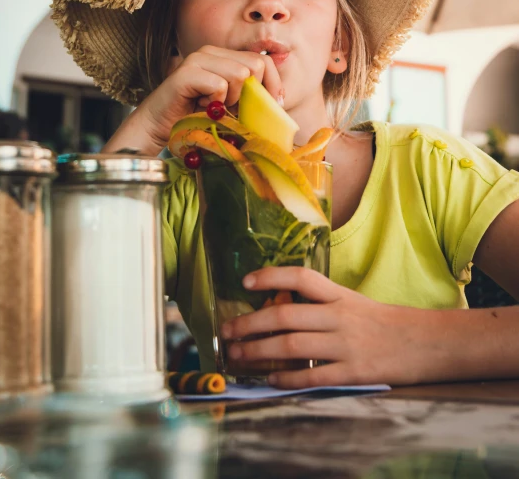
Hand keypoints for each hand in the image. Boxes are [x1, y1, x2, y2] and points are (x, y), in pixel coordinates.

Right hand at [103, 46, 281, 154]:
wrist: (158, 128)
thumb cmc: (195, 119)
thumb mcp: (230, 106)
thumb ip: (250, 97)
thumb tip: (281, 101)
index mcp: (223, 56)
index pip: (263, 60)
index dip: (273, 84)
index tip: (274, 105)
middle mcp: (211, 52)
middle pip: (256, 65)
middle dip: (253, 93)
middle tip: (235, 109)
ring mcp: (197, 60)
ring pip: (240, 74)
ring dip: (231, 100)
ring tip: (214, 108)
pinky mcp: (186, 73)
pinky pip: (219, 86)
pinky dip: (215, 103)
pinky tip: (201, 107)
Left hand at [221, 267, 437, 388]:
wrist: (428, 344)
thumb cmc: (385, 323)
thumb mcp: (354, 303)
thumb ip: (322, 304)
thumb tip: (280, 308)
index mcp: (340, 295)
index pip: (301, 277)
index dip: (271, 276)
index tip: (245, 282)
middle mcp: (340, 316)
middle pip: (287, 315)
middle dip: (251, 323)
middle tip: (227, 331)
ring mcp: (347, 345)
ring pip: (292, 345)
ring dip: (259, 351)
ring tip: (238, 355)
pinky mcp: (354, 373)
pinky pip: (313, 376)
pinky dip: (287, 378)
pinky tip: (269, 379)